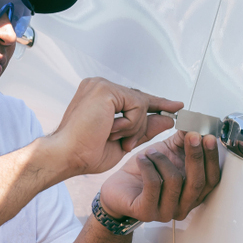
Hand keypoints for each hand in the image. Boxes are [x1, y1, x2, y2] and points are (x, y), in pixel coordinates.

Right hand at [49, 78, 182, 175]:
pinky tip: (111, 130)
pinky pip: (137, 105)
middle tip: (123, 138)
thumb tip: (168, 119)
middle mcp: (99, 86)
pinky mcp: (105, 89)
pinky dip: (130, 124)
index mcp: (99, 97)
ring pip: (141, 103)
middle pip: (140, 100)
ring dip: (133, 127)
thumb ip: (144, 128)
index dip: (156, 104)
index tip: (175, 106)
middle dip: (142, 123)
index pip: (134, 97)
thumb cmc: (85, 153)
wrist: (67, 156)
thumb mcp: (124, 141)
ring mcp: (101, 85)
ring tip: (111, 136)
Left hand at [99, 130, 220, 221]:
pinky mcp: (146, 213)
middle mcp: (182, 207)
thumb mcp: (167, 153)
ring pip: (175, 181)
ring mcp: (165, 213)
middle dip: (196, 156)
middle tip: (190, 135)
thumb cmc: (143, 174)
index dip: (212, 158)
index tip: (209, 137)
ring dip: (162, 160)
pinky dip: (148, 166)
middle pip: (198, 183)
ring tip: (150, 151)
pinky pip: (153, 185)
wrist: (117, 190)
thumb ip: (183, 142)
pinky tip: (141, 158)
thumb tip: (196, 125)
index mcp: (192, 195)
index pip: (211, 179)